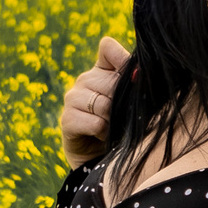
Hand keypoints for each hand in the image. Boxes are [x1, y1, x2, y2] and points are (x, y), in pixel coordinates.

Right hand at [59, 35, 131, 167]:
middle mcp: (84, 80)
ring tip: (113, 127)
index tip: (136, 76)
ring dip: (115, 121)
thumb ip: (136, 84)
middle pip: (113, 82)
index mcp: (101, 70)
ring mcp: (72, 98)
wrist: (103, 159)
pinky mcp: (67, 120)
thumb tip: (141, 71)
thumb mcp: (133, 103)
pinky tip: (102, 137)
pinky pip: (96, 123)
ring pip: (104, 104)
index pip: (108, 48)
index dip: (123, 59)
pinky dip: (105, 133)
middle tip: (123, 117)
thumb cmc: (123, 127)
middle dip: (123, 104)